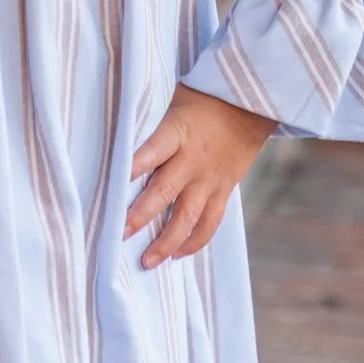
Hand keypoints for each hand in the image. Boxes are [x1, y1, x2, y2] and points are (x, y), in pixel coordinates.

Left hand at [125, 84, 276, 266]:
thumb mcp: (172, 100)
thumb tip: (112, 137)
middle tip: (120, 234)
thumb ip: (149, 123)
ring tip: (147, 262)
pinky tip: (176, 255)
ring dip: (166, 242)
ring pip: (188, 218)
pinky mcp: (223, 191)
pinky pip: (209, 223)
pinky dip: (194, 242)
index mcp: (177, 133)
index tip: (113, 185)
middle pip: (164, 192)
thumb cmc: (202, 101)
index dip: (132, 167)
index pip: (151, 151)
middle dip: (141, 215)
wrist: (251, 106)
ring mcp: (209, 179)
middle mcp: (193, 160)